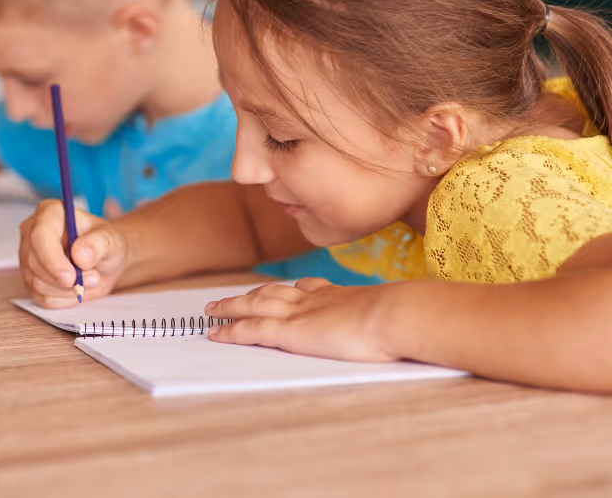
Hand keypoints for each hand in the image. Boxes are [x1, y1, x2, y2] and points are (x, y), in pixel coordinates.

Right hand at [19, 199, 129, 307]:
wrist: (104, 261)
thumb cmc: (105, 243)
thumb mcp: (111, 239)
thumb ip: (98, 243)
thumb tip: (80, 255)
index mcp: (49, 213)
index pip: (40, 236)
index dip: (52, 259)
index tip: (71, 277)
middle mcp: (32, 233)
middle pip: (34, 262)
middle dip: (64, 279)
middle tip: (93, 278)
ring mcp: (28, 257)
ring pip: (37, 282)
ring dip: (67, 289)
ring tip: (90, 278)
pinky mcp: (30, 279)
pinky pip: (41, 297)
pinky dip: (64, 298)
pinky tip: (76, 287)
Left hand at [205, 278, 399, 361]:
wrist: (395, 315)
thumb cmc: (403, 318)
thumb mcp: (394, 314)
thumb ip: (391, 317)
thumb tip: (408, 320)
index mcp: (339, 295)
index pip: (308, 288)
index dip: (292, 290)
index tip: (287, 289)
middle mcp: (313, 299)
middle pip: (272, 292)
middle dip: (250, 294)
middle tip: (230, 297)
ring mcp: (298, 313)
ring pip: (253, 305)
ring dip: (231, 306)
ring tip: (212, 309)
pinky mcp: (289, 332)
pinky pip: (250, 329)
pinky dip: (230, 330)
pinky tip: (215, 332)